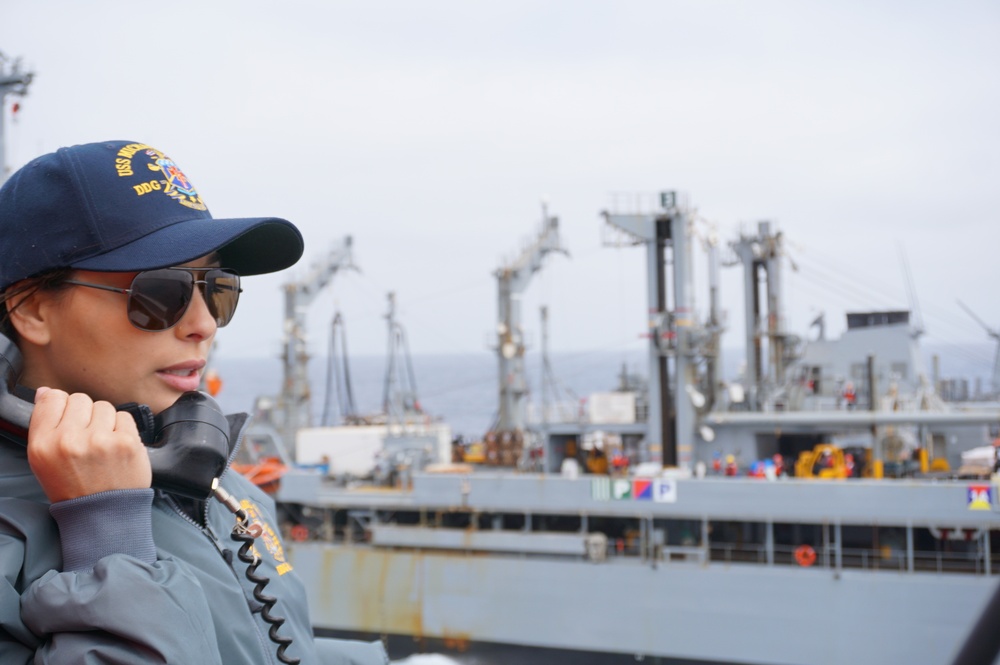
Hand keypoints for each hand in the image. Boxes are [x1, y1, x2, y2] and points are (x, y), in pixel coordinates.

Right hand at [27, 387, 151, 502]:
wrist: (103, 515)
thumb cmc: (73, 487)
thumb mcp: (44, 461)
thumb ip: (44, 424)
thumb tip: (46, 391)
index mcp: (43, 444)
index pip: (52, 399)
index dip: (62, 406)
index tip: (69, 419)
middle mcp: (69, 440)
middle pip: (80, 399)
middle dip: (85, 415)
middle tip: (87, 438)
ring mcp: (100, 440)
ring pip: (103, 406)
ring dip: (105, 422)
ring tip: (102, 445)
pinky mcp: (126, 442)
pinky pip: (125, 417)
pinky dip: (123, 429)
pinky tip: (117, 448)